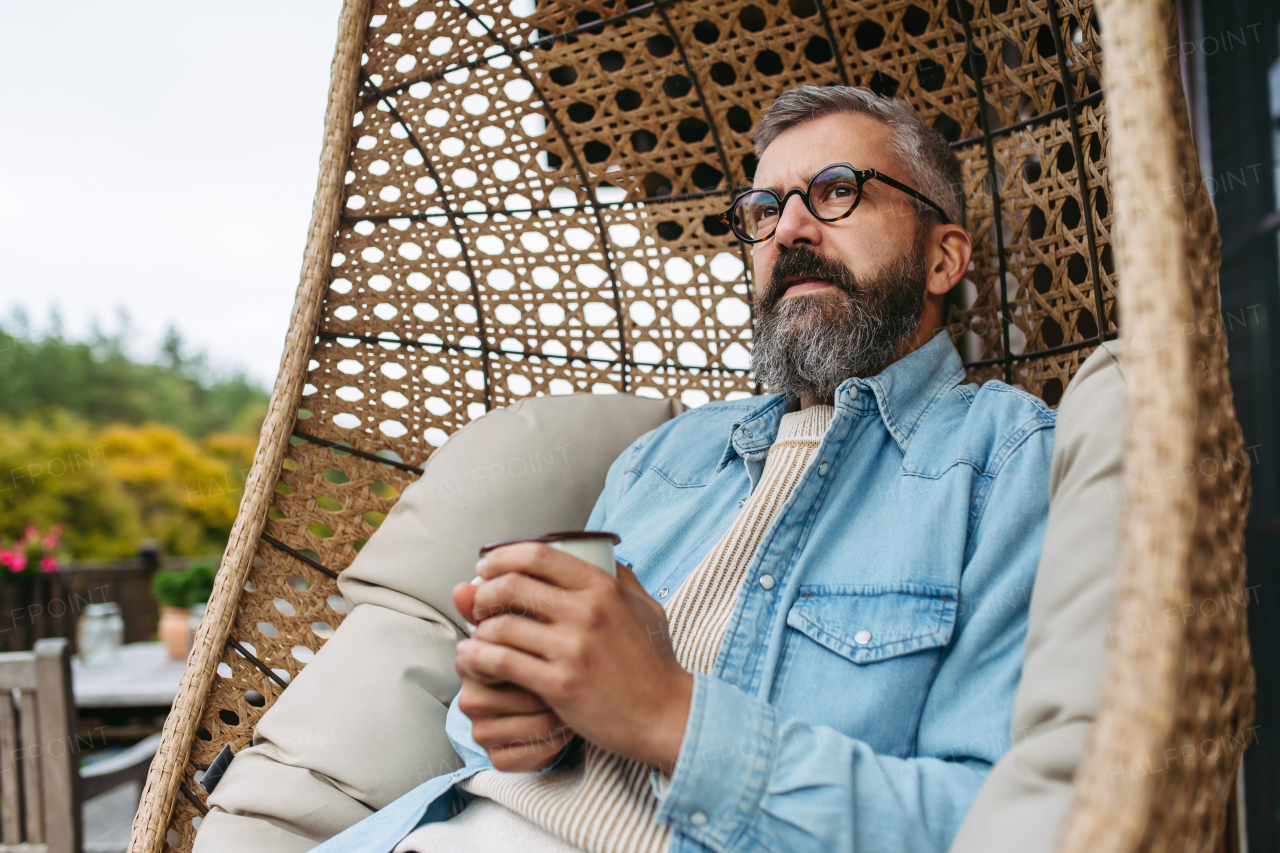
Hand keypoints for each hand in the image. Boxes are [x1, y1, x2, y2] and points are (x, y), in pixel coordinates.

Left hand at [454, 544, 692, 772]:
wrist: (666, 715)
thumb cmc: (655, 662)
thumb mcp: (646, 607)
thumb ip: (621, 576)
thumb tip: (599, 552)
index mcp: (603, 587)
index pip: (539, 555)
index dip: (503, 557)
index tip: (487, 567)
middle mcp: (586, 612)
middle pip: (513, 586)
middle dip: (484, 592)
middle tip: (477, 604)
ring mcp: (572, 648)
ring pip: (501, 626)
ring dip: (478, 629)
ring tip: (474, 636)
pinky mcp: (559, 684)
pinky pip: (503, 663)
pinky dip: (479, 658)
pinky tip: (475, 659)